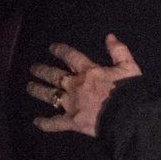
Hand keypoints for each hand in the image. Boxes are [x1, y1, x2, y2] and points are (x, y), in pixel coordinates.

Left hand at [27, 34, 141, 136]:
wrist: (129, 116)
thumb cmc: (131, 92)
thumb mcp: (130, 67)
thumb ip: (119, 51)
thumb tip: (109, 37)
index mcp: (89, 71)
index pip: (71, 56)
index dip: (60, 51)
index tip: (51, 48)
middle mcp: (76, 85)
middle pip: (54, 75)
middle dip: (42, 71)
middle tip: (34, 68)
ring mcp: (72, 104)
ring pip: (50, 96)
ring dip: (38, 90)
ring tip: (30, 87)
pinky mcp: (73, 121)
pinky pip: (55, 122)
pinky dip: (45, 123)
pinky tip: (36, 122)